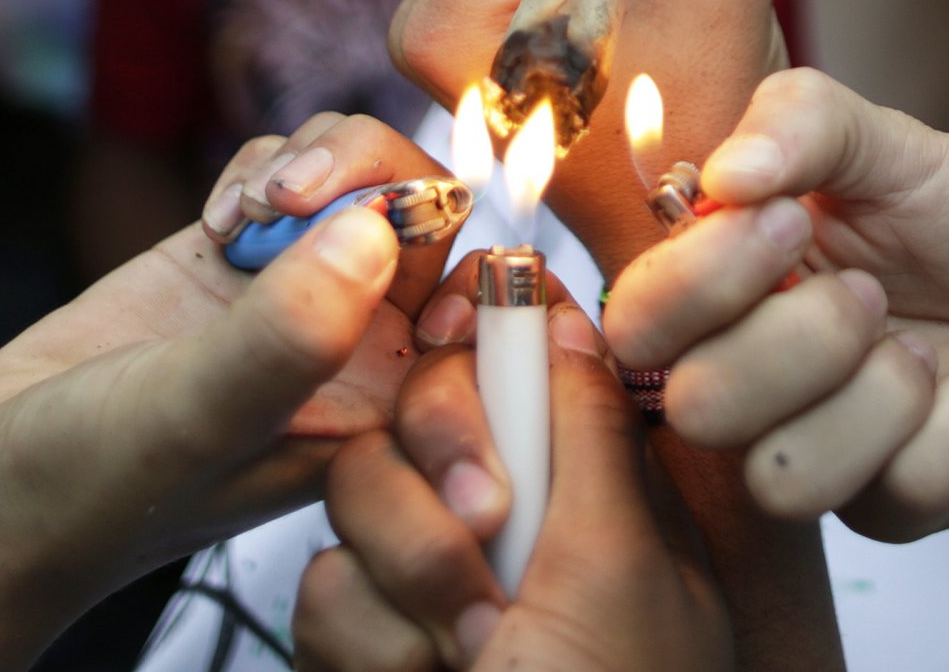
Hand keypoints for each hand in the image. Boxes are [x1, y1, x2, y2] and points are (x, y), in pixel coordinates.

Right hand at [0, 116, 459, 670]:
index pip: (486, 299)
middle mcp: (360, 351)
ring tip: (248, 206)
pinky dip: (263, 166)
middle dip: (374, 175)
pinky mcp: (239, 262)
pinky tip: (216, 220)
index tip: (385, 226)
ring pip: (365, 177)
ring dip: (318, 160)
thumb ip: (287, 333)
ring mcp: (299, 299)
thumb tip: (374, 227)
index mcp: (389, 408)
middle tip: (291, 192)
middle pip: (430, 214)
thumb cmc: (85, 492)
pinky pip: (294, 173)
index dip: (460, 240)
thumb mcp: (192, 417)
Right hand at [294, 294, 732, 671]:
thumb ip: (591, 432)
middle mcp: (522, 516)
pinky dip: (366, 643)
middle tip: (488, 550)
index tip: (468, 356)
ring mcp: (444, 582)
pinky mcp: (374, 640)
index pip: (525, 354)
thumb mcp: (625, 570)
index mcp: (607, 483)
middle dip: (439, 479)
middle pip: (422, 406)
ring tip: (470, 657)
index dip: (484, 347)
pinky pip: (323, 586)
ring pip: (360, 493)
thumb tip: (569, 311)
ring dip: (407, 579)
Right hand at [601, 68, 948, 541]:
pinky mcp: (903, 510)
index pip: (637, 322)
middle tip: (872, 290)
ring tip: (923, 350)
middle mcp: (752, 392)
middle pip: (699, 410)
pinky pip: (905, 497)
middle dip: (802, 338)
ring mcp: (825, 461)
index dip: (702, 279)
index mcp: (722, 297)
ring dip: (877, 397)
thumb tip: (723, 173)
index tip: (791, 218)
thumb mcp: (888, 139)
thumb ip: (803, 121)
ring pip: (786, 482)